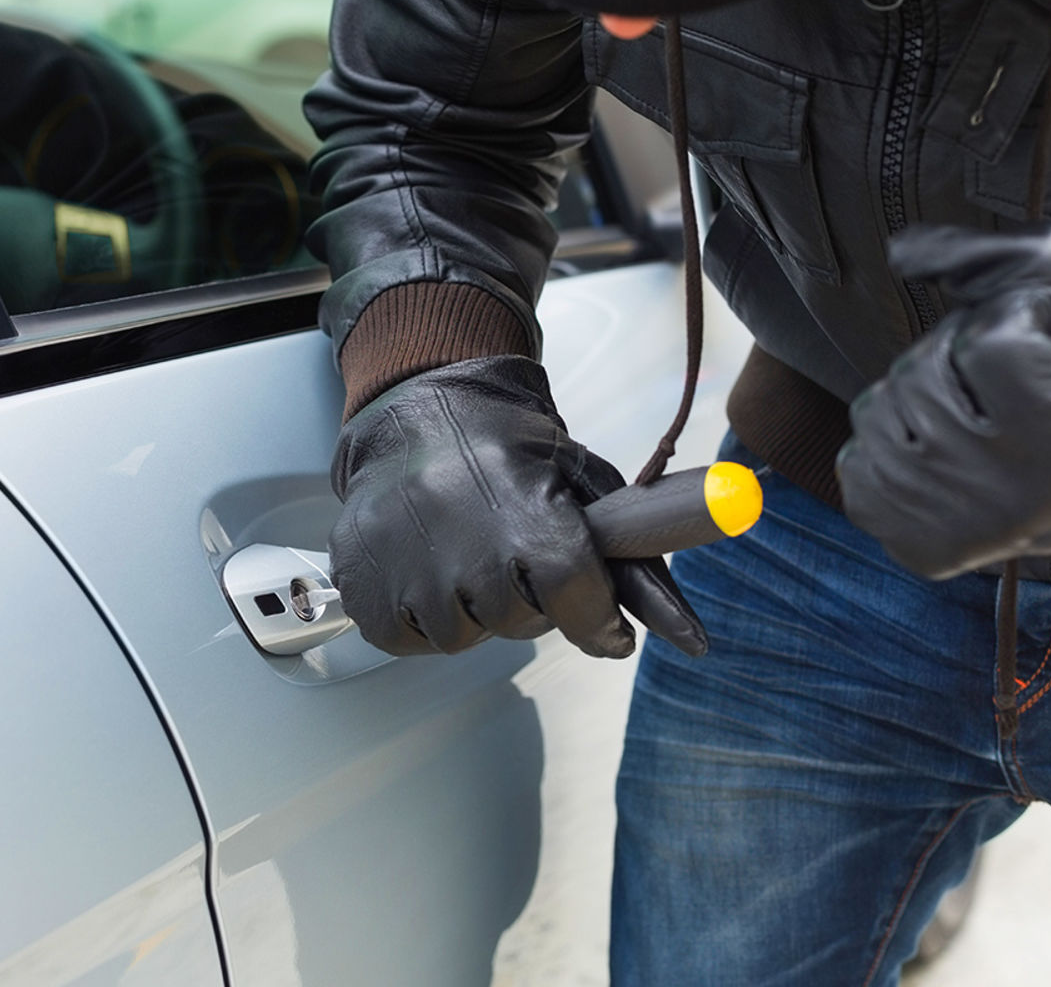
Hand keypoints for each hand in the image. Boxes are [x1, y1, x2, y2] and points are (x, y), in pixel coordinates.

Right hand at [330, 355, 708, 657]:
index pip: (572, 590)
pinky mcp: (359, 578)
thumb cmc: (512, 451)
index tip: (607, 630)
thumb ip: (633, 562)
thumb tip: (691, 637)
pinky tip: (428, 567)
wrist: (422, 411)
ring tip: (468, 555)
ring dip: (474, 611)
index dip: (595, 619)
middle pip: (518, 623)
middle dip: (530, 604)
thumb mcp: (584, 487)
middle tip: (517, 559)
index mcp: (521, 500)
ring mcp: (401, 557)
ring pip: (462, 637)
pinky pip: (409, 639)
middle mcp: (457, 530)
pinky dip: (424, 617)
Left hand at [837, 224, 1050, 579]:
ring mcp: (947, 528)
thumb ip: (1026, 253)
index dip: (1019, 320)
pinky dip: (895, 441)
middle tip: (1012, 394)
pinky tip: (947, 460)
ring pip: (881, 406)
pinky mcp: (904, 542)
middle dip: (959, 355)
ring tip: (980, 424)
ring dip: (922, 395)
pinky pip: (856, 452)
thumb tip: (901, 252)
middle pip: (922, 368)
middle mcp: (1003, 500)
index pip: (988, 335)